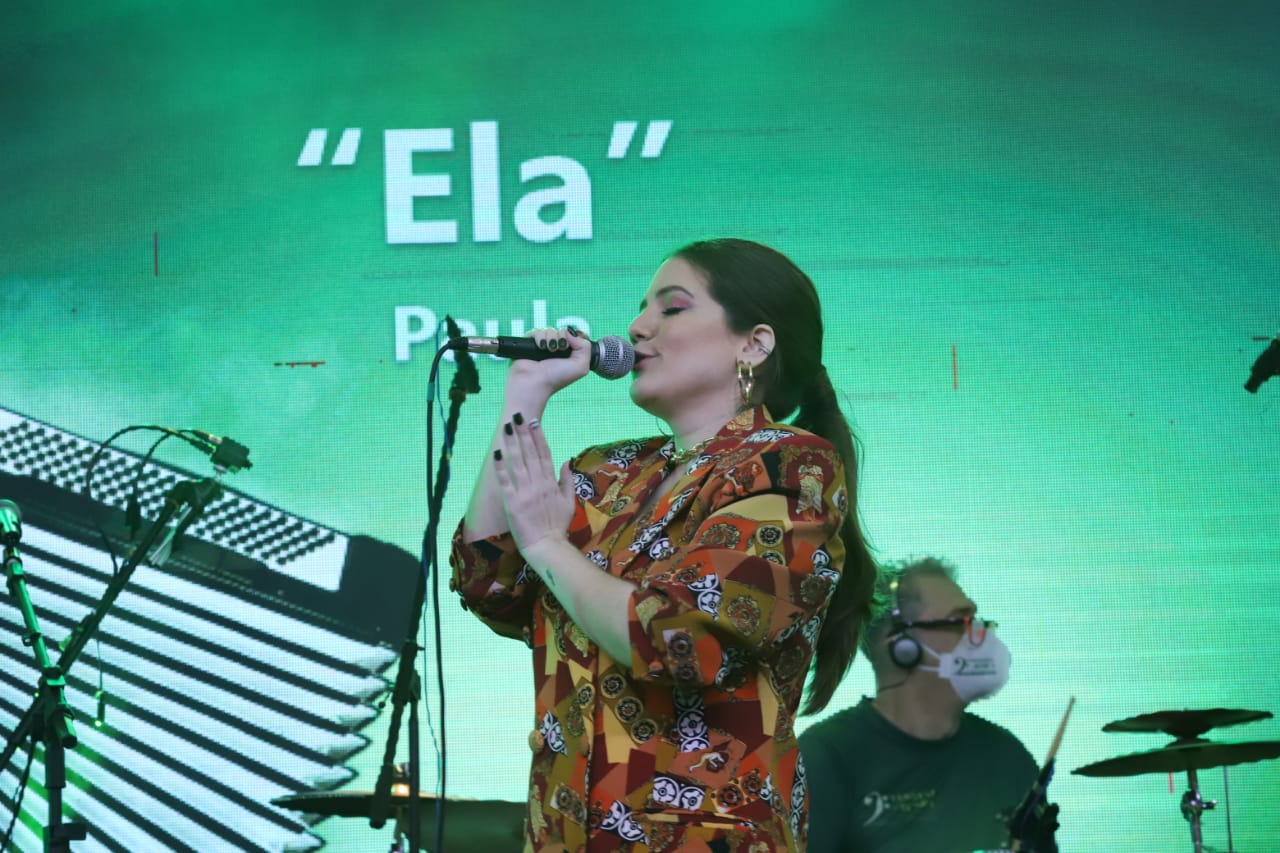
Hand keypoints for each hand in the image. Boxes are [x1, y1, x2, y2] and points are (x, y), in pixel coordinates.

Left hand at [493, 412, 576, 557]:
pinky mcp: (512, 502)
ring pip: (518, 463)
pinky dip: (501, 467)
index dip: (538, 437)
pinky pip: (505, 481)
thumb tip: (567, 460)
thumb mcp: (568, 501)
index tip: (533, 422)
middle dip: (523, 433)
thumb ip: (567, 480)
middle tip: (517, 416)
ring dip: (512, 443)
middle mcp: (538, 483)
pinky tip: (497, 453)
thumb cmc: (557, 525)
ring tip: (507, 427)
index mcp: (551, 482)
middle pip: (530, 453)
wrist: (547, 546)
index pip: (544, 454)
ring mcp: (525, 492)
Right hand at [504, 328, 591, 409]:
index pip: (576, 336)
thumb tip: (570, 332)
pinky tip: (540, 346)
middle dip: (562, 337)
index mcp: (570, 355)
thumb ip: (585, 346)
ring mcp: (544, 346)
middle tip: (560, 349)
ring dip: (551, 338)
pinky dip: (539, 336)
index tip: (573, 342)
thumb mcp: (581, 366)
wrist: (535, 381)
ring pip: (550, 330)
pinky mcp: (530, 343)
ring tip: (549, 349)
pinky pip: (536, 331)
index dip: (575, 336)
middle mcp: (557, 350)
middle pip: (563, 331)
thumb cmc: (557, 377)